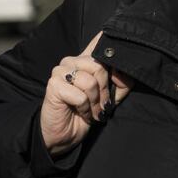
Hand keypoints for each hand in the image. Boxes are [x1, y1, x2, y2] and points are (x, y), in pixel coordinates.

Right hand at [41, 32, 131, 156]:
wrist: (65, 136)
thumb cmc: (86, 115)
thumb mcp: (109, 99)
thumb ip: (120, 84)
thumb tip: (124, 71)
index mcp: (85, 61)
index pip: (98, 41)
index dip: (110, 41)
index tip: (121, 40)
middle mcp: (71, 61)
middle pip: (99, 66)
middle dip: (104, 91)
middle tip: (101, 105)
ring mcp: (60, 72)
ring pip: (90, 81)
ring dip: (95, 102)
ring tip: (91, 110)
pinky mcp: (53, 85)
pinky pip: (80, 96)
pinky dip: (85, 109)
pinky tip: (81, 113)